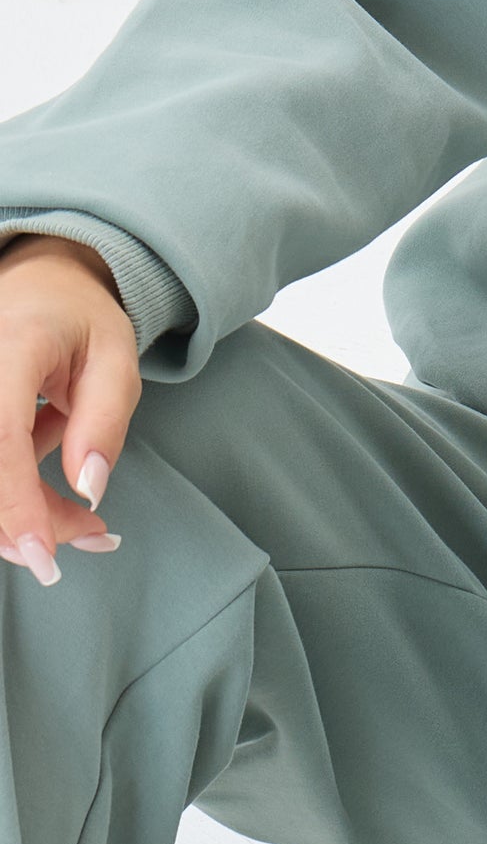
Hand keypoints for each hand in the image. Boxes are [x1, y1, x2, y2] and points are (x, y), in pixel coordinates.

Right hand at [0, 233, 140, 582]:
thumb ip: (104, 422)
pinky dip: (17, 498)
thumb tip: (88, 488)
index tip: (42, 555)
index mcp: (14, 348)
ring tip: (82, 519)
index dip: (16, 504)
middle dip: (30, 520)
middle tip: (92, 535)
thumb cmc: (80, 320)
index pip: (1, 438)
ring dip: (25, 513)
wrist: (39, 288)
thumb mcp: (117, 359)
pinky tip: (55, 501)